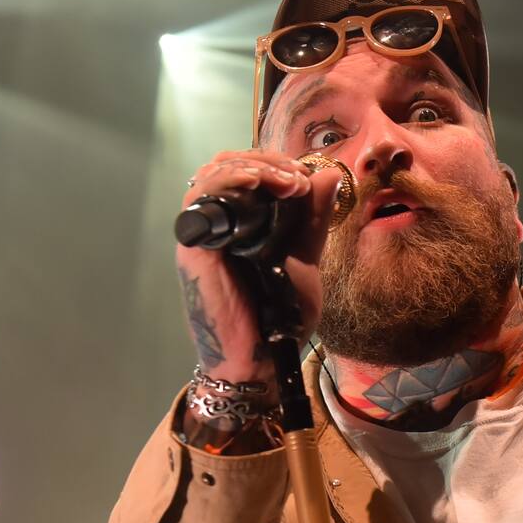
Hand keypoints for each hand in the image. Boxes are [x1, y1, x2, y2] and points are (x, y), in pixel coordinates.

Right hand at [175, 150, 342, 391]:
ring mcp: (201, 235)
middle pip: (225, 166)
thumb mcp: (304, 261)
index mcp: (237, 226)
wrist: (262, 362)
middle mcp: (214, 226)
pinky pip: (201, 200)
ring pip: (212, 175)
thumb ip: (312, 221)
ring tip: (287, 180)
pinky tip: (259, 182)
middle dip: (265, 160)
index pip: (243, 173)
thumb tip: (329, 175)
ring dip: (252, 166)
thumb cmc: (278, 319)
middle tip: (298, 176)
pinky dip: (230, 181)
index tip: (305, 176)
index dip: (272, 163)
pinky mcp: (194, 248)